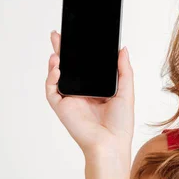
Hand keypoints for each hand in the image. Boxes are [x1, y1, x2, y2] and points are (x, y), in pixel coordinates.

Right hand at [45, 30, 134, 159]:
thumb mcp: (126, 91)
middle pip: (68, 67)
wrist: (112, 144)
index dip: (80, 51)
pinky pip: (52, 90)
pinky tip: (57, 69)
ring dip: (54, 62)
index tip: (79, 36)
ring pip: (57, 76)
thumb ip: (124, 70)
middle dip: (62, 50)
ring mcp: (70, 99)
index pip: (85, 66)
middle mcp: (81, 92)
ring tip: (57, 49)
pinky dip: (51, 78)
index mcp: (96, 88)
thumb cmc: (121, 124)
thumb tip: (122, 49)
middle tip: (58, 34)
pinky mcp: (62, 107)